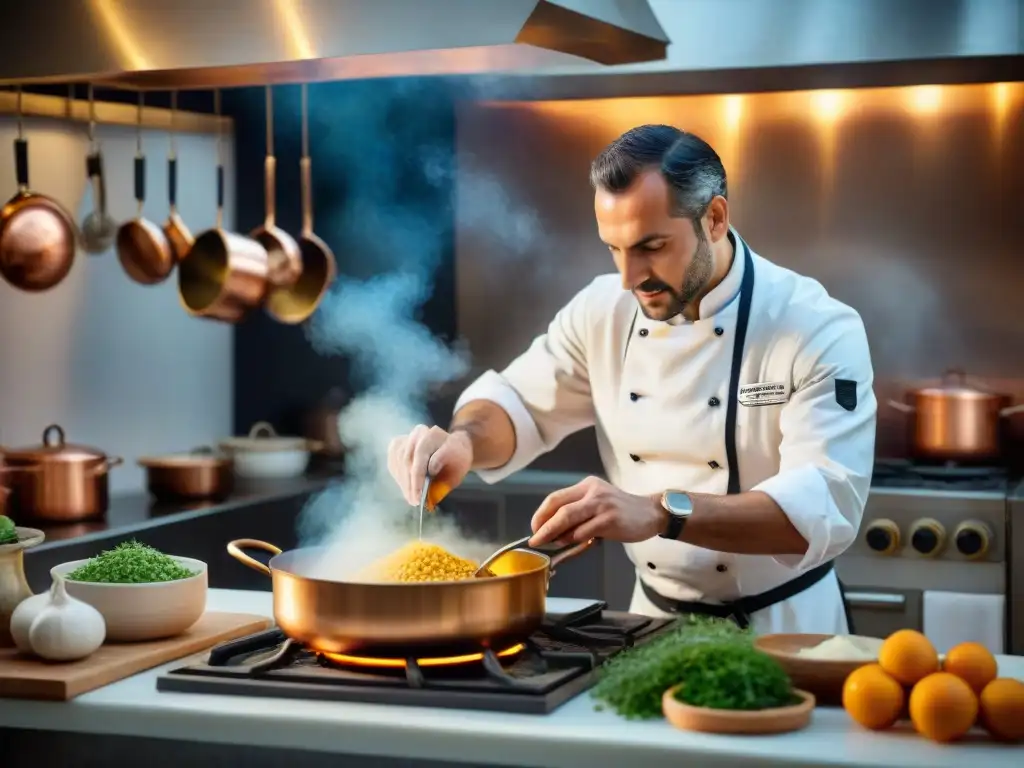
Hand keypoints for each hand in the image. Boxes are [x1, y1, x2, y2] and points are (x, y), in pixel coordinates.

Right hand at [386, 425, 472, 507]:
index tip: (420, 496)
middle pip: (408, 460)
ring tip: (411, 497)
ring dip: (403, 483)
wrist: (452, 446)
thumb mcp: (458, 470)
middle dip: (410, 484)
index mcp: (436, 435)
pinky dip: (398, 477)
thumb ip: (444, 479)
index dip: (419, 478)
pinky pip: (393, 462)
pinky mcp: (397, 444)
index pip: (422, 455)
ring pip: (399, 462)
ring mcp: (407, 437)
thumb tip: (427, 492)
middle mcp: (420, 432)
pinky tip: (406, 487)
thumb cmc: (456, 459)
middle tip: (414, 501)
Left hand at [529, 476, 665, 546]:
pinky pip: (585, 531)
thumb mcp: (598, 504)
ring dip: (555, 534)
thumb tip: (552, 533)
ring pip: (569, 519)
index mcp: (587, 485)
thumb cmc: (622, 511)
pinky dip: (574, 539)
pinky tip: (572, 544)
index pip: (556, 498)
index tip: (534, 528)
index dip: (541, 514)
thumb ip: (578, 514)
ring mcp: (602, 505)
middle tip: (535, 540)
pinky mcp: (611, 519)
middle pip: (559, 508)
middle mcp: (593, 491)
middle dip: (543, 526)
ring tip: (550, 544)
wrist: (651, 513)